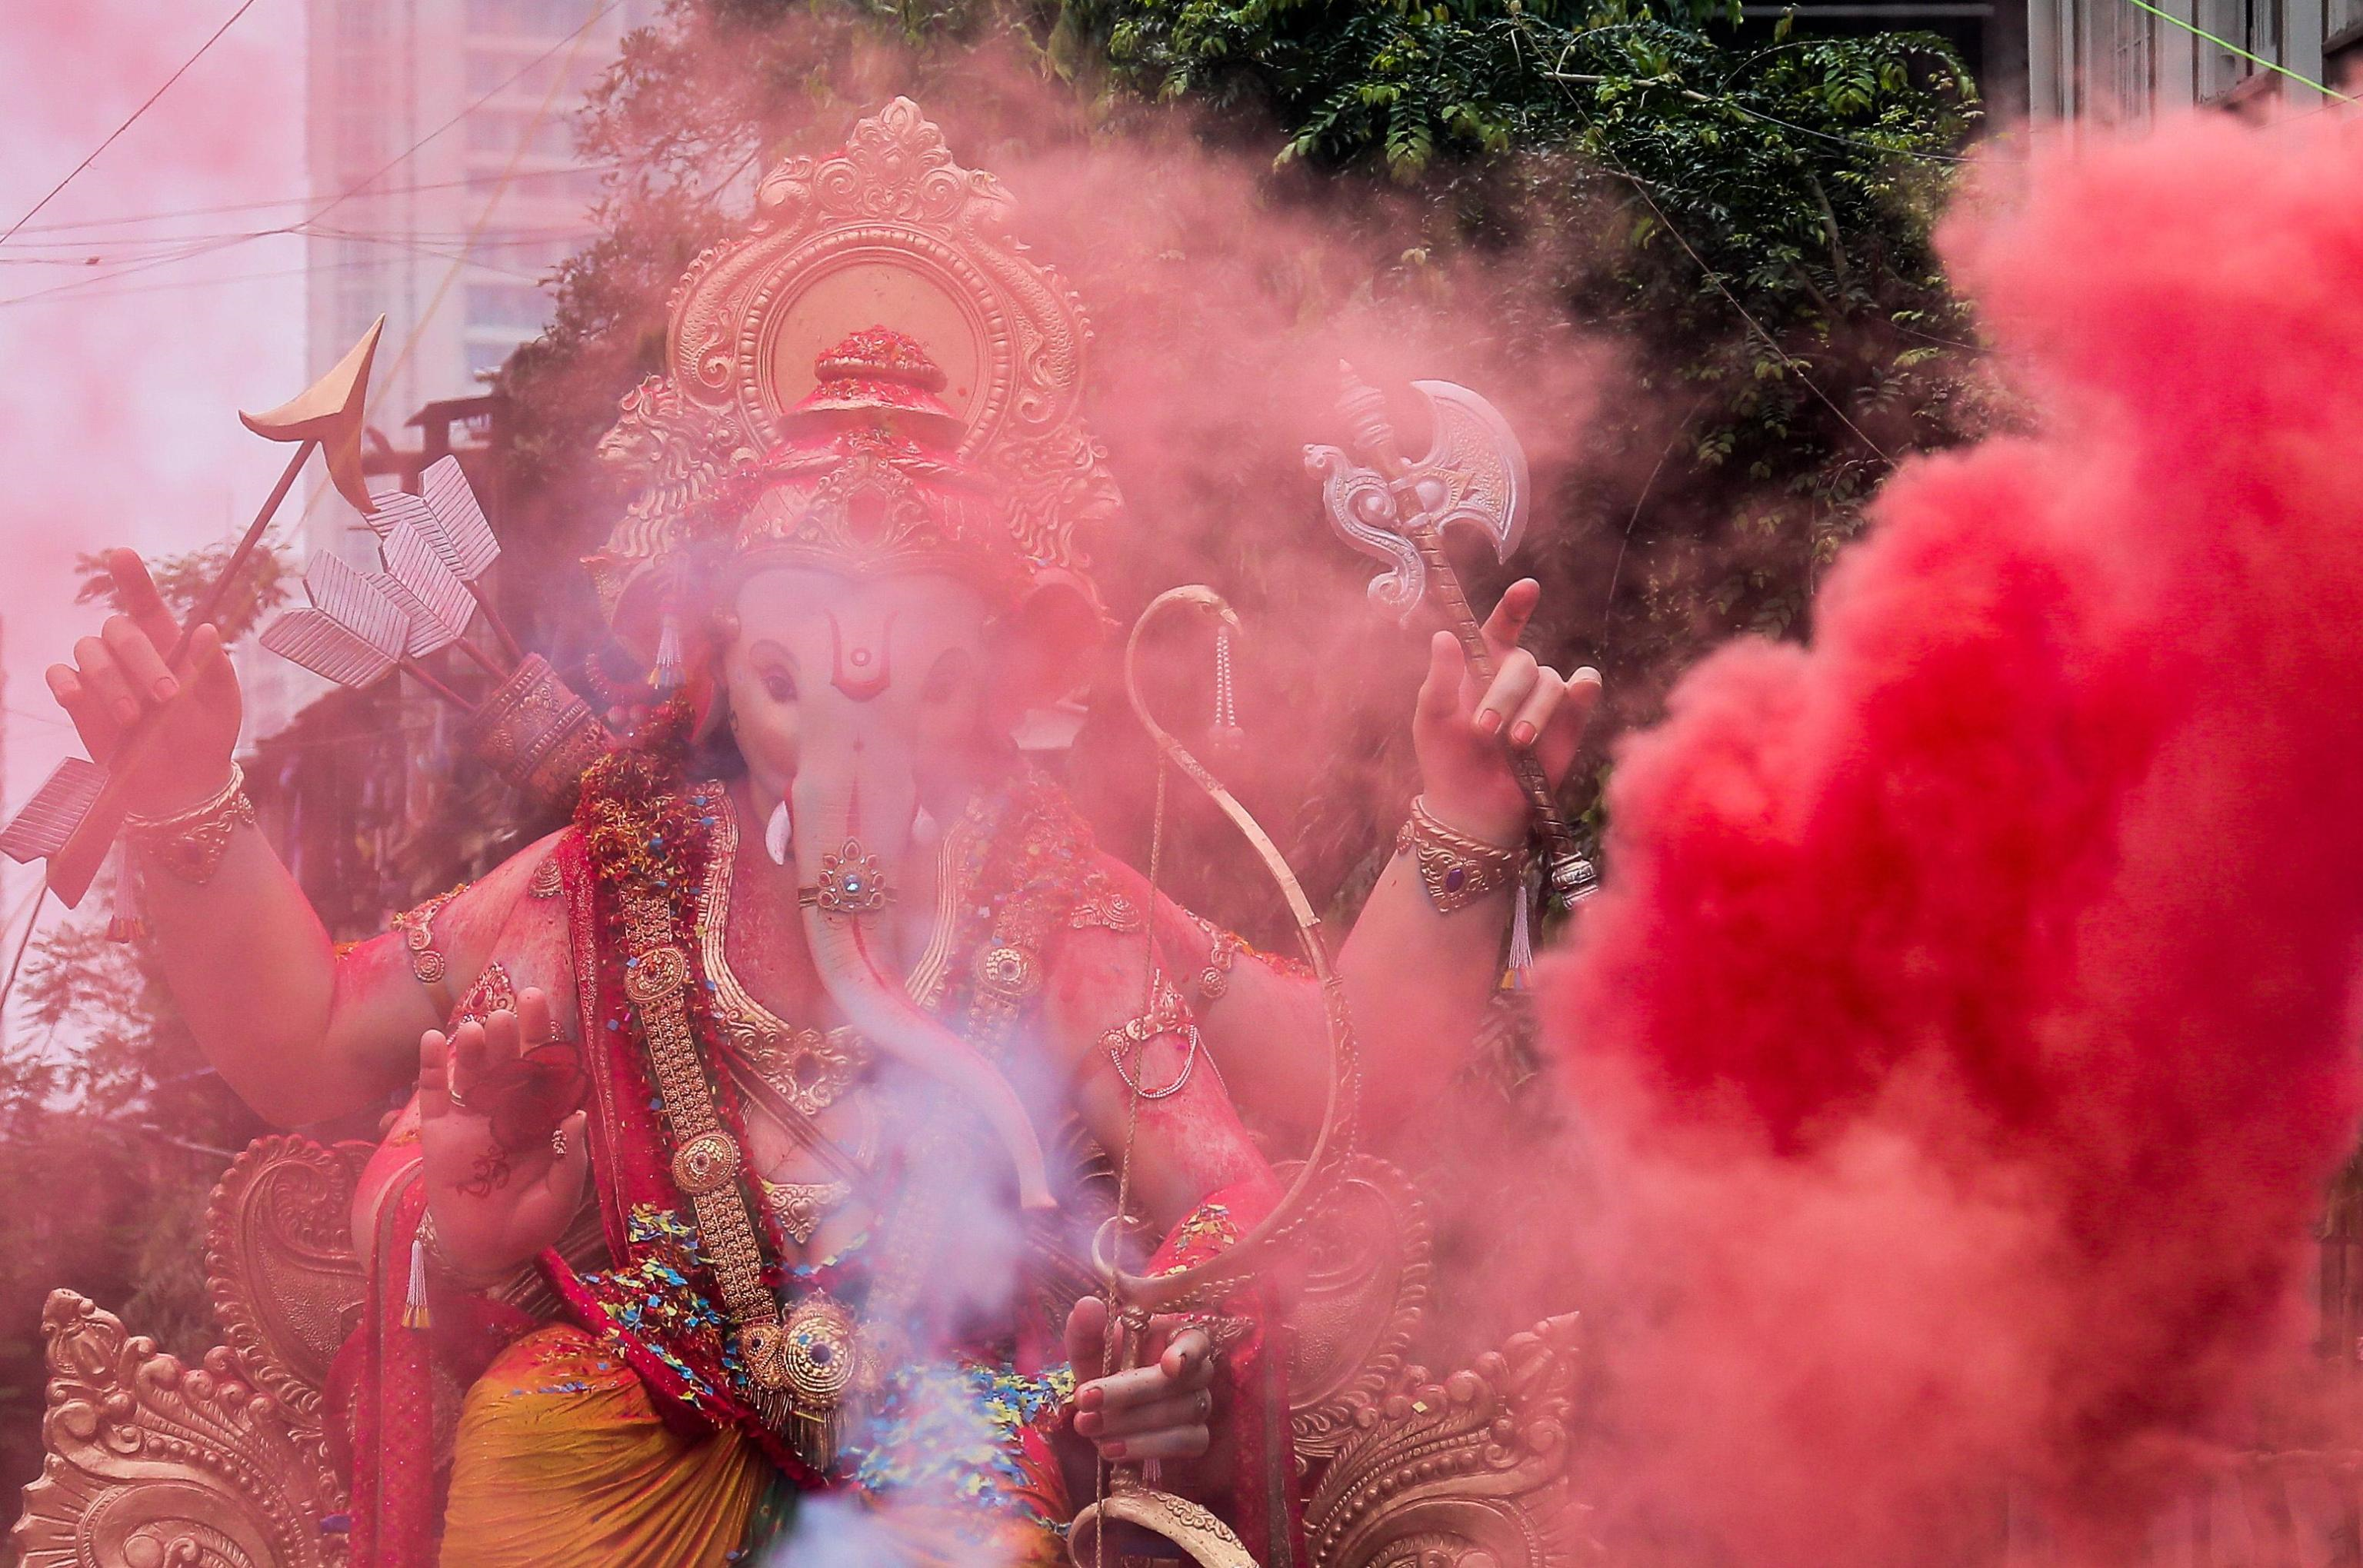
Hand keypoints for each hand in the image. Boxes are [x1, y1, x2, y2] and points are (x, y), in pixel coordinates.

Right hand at [44, 549, 241, 815]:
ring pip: (88, 652)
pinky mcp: (78, 698)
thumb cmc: (206, 733)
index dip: (133, 578)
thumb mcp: (222, 702)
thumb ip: (213, 667)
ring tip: (135, 717)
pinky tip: (76, 698)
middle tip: (167, 697)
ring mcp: (101, 673)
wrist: (182, 782)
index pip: (146, 602)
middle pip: (118, 629)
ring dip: (112, 682)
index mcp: (167, 642)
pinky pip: (59, 676)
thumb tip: (207, 630)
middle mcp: (130, 651)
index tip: (122, 555)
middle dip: (143, 660)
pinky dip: (66, 684)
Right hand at [418, 988, 589, 1282]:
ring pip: (472, 1071)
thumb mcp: (561, 1196)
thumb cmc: (532, 1223)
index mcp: (541, 1117)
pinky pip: (434, 1093)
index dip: (541, 1034)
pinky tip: (430, 1039)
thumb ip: (571, 1157)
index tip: (538, 1001)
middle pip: (507, 1061)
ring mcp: (472, 1118)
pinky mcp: (439, 1133)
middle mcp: (507, 1109)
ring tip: (475, 1030)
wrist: (486, 1252)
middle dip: (509, 1034)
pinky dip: (430, 1066)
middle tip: (508, 1011)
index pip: (543, 1067)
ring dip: (472, 1048)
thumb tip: (579, 1115)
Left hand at [1064, 1295, 1218, 1463]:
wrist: (1104, 1411)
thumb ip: (1086, 1327)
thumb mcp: (1087, 1347)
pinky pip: (1185, 1443)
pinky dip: (1146, 1447)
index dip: (1187, 1352)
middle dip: (1129, 1391)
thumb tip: (1088, 1305)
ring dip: (1130, 1423)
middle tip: (1086, 1398)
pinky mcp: (1196, 1437)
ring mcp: (1199, 1405)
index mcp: (1175, 1337)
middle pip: (1180, 1381)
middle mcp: (1196, 1370)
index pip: (1196, 1340)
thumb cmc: (1103, 1367)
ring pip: (1180, 1414)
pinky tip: (1111, 1449)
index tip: (1168, 1365)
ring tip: (1087, 1425)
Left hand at [1410, 578, 1600, 846]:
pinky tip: (1577, 691)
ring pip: (1550, 682)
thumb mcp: (1432, 718)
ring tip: (1514, 744)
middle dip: (1504, 696)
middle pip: (1523, 663)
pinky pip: (1585, 688)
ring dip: (1532, 712)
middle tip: (1485, 730)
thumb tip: (1444, 635)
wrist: (1474, 807)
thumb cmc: (1448, 759)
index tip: (1527, 589)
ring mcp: (1545, 695)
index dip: (1515, 605)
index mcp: (1482, 664)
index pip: (1501, 626)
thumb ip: (1439, 677)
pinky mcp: (1571, 719)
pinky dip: (1583, 687)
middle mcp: (1517, 674)